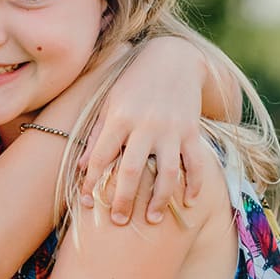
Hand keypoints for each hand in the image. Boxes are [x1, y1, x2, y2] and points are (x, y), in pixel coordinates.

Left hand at [79, 36, 208, 224]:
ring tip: (153, 219)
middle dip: (124, 199)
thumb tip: (83, 167)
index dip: (92, 183)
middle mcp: (145, 125)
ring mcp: (171, 129)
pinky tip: (190, 202)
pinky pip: (196, 162)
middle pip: (133, 171)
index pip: (101, 157)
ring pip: (167, 172)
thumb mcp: (109, 102)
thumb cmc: (133, 82)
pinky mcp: (192, 130)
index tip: (86, 204)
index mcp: (120, 118)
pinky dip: (195, 183)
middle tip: (118, 222)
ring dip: (161, 199)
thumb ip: (97, 134)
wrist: (173, 56)